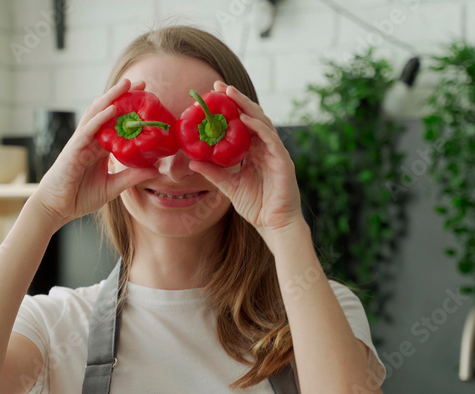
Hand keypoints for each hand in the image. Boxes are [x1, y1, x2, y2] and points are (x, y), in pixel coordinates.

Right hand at [32, 78, 160, 229]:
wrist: (57, 208)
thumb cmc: (80, 197)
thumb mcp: (113, 187)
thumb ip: (132, 177)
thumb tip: (155, 170)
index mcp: (99, 147)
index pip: (116, 123)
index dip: (129, 110)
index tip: (147, 98)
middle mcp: (90, 140)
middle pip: (106, 112)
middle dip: (122, 96)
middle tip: (141, 83)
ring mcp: (81, 142)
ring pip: (96, 114)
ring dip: (111, 98)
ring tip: (126, 84)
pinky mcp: (74, 150)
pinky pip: (88, 130)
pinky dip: (99, 118)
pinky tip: (111, 109)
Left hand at [186, 81, 306, 242]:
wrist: (274, 225)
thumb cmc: (256, 207)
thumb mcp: (229, 186)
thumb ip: (213, 172)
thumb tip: (191, 160)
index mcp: (256, 152)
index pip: (242, 125)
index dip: (230, 109)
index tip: (213, 96)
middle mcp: (267, 148)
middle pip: (252, 117)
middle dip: (237, 100)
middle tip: (218, 87)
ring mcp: (276, 153)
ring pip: (262, 122)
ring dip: (246, 106)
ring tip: (230, 94)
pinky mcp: (283, 161)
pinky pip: (270, 139)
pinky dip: (258, 128)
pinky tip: (244, 119)